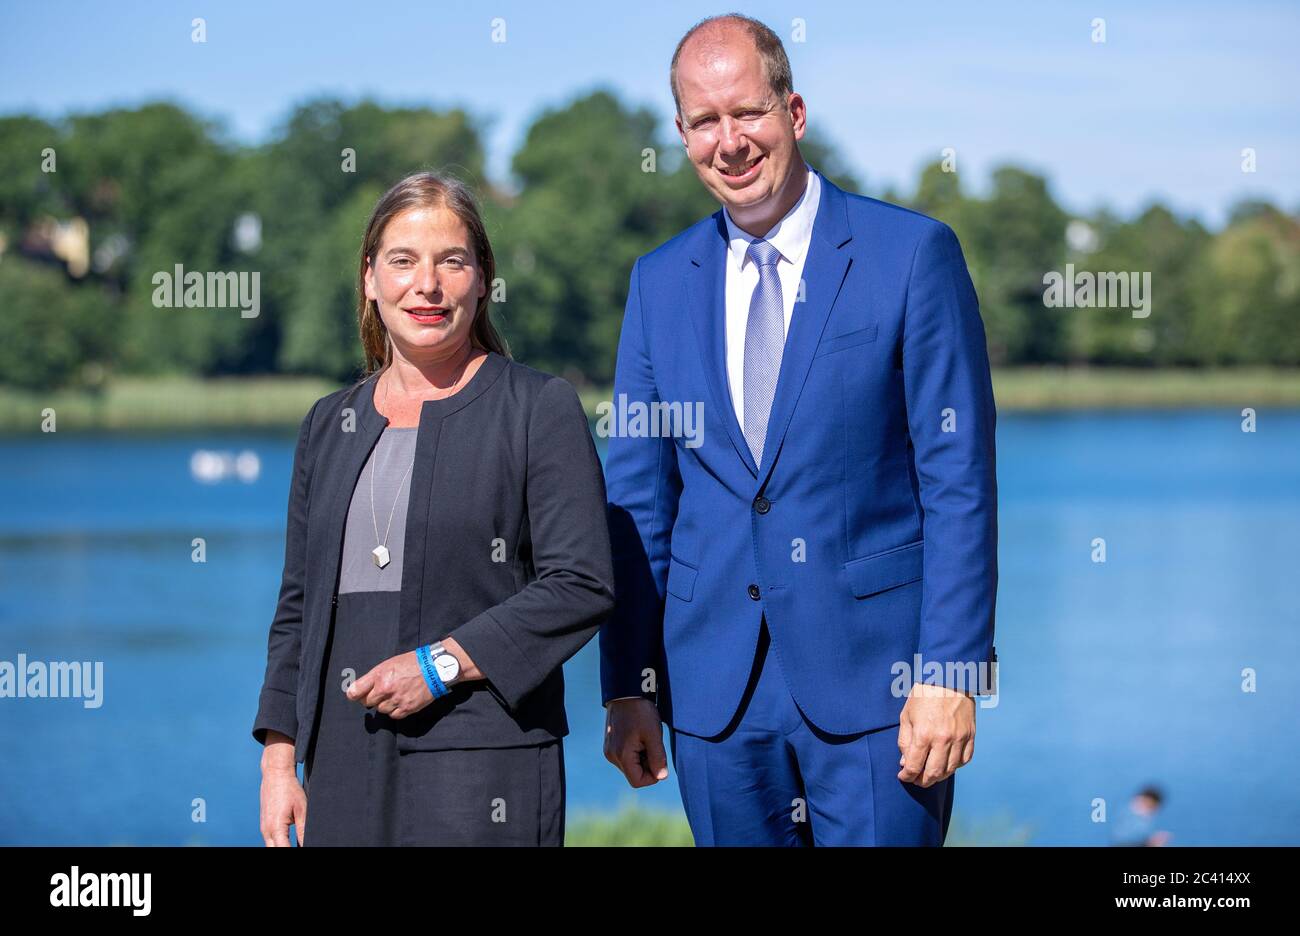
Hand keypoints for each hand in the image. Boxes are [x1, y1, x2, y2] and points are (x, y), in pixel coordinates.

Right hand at [259, 732, 305, 845]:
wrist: (275, 774)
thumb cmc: (289, 789)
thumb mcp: (302, 810)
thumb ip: (303, 830)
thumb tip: (308, 843)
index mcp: (276, 827)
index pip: (284, 850)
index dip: (294, 852)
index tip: (303, 849)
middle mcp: (266, 830)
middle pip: (274, 851)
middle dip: (285, 851)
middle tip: (299, 846)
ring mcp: (264, 828)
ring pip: (271, 847)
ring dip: (282, 847)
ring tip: (296, 844)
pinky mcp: (264, 825)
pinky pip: (270, 840)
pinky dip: (278, 843)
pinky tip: (288, 842)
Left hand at [347, 638, 481, 718]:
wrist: (435, 668)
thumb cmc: (412, 663)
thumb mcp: (389, 664)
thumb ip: (373, 677)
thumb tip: (358, 689)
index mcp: (380, 676)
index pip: (355, 692)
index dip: (354, 694)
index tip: (356, 695)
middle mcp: (386, 689)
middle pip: (367, 702)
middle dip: (372, 698)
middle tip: (381, 692)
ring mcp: (397, 700)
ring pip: (381, 710)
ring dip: (385, 704)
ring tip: (394, 694)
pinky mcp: (407, 708)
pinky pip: (393, 715)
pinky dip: (395, 710)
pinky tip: (401, 701)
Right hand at [604, 698, 668, 787]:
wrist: (626, 692)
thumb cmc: (641, 712)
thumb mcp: (654, 734)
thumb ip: (658, 758)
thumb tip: (661, 777)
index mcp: (622, 755)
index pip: (638, 781)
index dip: (653, 776)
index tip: (660, 760)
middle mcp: (612, 756)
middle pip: (634, 774)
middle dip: (647, 765)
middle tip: (653, 744)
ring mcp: (609, 750)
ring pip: (630, 766)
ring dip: (642, 758)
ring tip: (645, 738)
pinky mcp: (610, 744)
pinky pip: (625, 757)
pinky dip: (635, 752)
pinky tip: (639, 736)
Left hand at [897, 681, 975, 787]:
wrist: (949, 678)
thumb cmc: (924, 695)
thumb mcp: (906, 715)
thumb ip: (905, 741)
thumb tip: (905, 763)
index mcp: (924, 734)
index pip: (914, 767)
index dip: (907, 776)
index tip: (903, 776)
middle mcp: (943, 739)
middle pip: (933, 773)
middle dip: (922, 781)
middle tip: (916, 780)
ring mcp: (960, 738)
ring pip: (950, 770)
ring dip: (939, 776)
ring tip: (930, 774)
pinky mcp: (971, 736)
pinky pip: (965, 760)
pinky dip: (955, 766)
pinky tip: (947, 764)